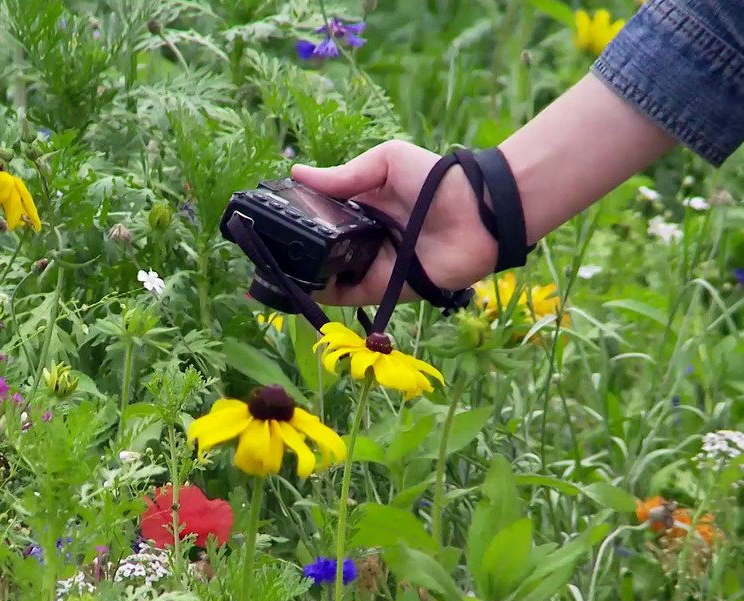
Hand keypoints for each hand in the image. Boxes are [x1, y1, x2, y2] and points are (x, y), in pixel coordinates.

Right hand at [290, 140, 498, 306]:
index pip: (323, 214)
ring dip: (303, 273)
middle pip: (321, 247)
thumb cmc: (437, 180)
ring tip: (272, 268)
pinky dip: (322, 294)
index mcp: (363, 205)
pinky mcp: (381, 288)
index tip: (270, 217)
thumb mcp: (388, 162)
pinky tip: (299, 286)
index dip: (298, 216)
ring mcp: (371, 264)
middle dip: (295, 248)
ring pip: (328, 273)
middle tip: (265, 247)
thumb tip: (297, 173)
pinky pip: (345, 295)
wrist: (478, 215)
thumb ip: (345, 175)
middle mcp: (364, 237)